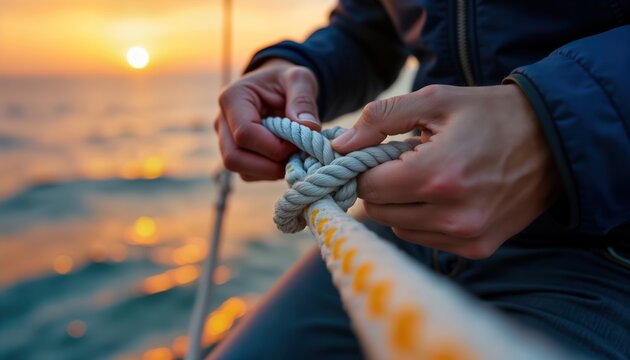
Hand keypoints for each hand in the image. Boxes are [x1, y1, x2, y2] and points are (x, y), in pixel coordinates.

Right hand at [215, 59, 319, 180]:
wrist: (278, 87)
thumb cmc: (286, 81)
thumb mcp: (300, 79)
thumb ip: (303, 100)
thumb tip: (308, 128)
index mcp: (232, 98)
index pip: (244, 133)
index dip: (274, 146)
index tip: (299, 142)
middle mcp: (222, 121)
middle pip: (234, 158)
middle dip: (270, 166)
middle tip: (297, 157)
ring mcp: (225, 140)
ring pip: (241, 170)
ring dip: (271, 171)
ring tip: (294, 155)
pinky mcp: (235, 154)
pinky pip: (248, 174)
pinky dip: (270, 173)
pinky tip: (285, 158)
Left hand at [332, 85, 560, 258]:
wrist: (555, 142)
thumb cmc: (492, 115)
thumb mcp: (436, 100)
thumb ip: (381, 118)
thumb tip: (341, 146)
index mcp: (438, 175)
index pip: (368, 187)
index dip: (362, 169)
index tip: (370, 157)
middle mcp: (452, 215)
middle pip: (379, 211)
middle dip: (379, 187)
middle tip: (398, 164)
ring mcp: (467, 236)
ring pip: (398, 228)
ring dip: (399, 205)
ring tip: (424, 178)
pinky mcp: (478, 248)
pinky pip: (425, 240)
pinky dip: (421, 220)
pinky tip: (440, 197)